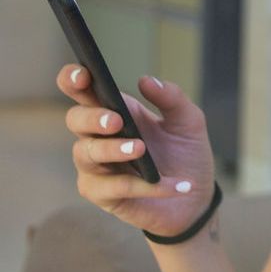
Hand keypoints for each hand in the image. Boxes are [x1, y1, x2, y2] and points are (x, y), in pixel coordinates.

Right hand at [58, 65, 216, 234]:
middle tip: (116, 121)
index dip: (73, 79)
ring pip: (87, 153)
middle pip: (76, 119)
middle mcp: (98, 136)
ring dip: (113, 150)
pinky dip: (144, 186)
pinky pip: (115, 187)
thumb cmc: (185, 154)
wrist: (195, 197)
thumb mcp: (188, 123)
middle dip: (93, 118)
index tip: (83, 74)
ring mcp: (96, 166)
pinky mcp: (101, 194)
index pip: (82, 91)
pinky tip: (173, 185)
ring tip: (140, 149)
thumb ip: (172, 99)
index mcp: (115, 112)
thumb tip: (146, 80)